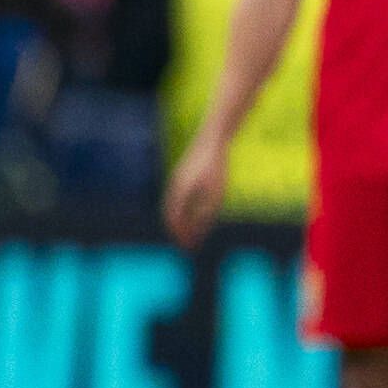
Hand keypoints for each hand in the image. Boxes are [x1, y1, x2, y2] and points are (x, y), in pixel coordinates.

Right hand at [162, 134, 228, 249]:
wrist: (214, 138)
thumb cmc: (216, 167)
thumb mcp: (215, 194)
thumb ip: (205, 214)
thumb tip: (198, 232)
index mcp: (179, 193)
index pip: (174, 220)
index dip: (181, 236)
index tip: (189, 249)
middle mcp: (175, 187)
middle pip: (171, 215)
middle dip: (178, 231)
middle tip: (188, 246)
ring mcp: (178, 179)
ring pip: (174, 206)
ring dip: (181, 221)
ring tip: (191, 233)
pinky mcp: (185, 174)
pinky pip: (180, 198)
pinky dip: (184, 210)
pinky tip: (196, 213)